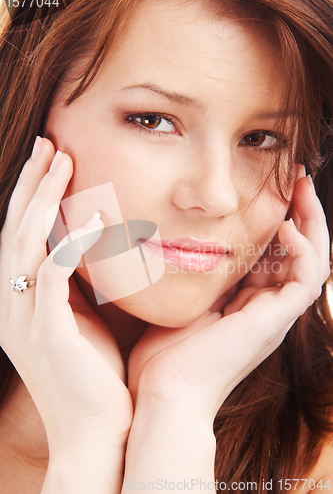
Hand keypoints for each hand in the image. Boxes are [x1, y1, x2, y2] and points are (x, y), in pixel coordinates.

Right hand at [0, 138, 132, 456]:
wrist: (96, 428)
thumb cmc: (94, 372)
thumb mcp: (80, 319)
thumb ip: (77, 284)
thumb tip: (94, 246)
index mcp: (21, 299)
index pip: (21, 234)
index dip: (32, 195)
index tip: (51, 160)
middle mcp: (11, 304)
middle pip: (15, 228)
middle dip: (30, 184)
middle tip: (49, 143)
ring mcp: (22, 318)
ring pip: (24, 243)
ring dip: (41, 199)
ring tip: (61, 160)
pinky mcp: (44, 332)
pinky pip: (51, 275)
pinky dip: (67, 242)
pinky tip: (93, 217)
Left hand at [128, 175, 329, 422]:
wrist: (163, 395)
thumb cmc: (163, 355)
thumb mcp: (181, 304)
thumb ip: (194, 279)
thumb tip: (182, 244)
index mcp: (246, 305)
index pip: (274, 256)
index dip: (277, 222)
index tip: (270, 190)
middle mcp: (266, 309)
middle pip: (299, 254)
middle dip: (301, 214)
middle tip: (297, 179)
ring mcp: (273, 316)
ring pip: (313, 262)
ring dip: (311, 223)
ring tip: (302, 189)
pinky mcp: (274, 322)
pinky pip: (306, 279)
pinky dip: (304, 250)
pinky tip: (285, 226)